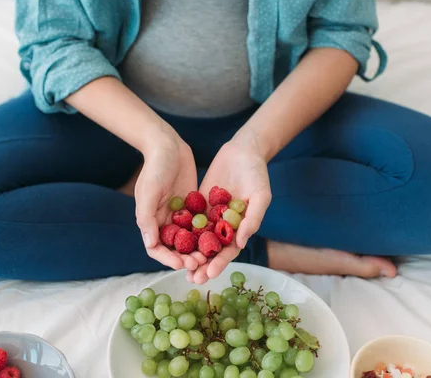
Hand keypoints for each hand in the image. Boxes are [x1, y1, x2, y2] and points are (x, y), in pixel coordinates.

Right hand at [135, 134, 206, 270]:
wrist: (168, 145)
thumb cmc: (155, 168)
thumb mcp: (148, 192)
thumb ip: (147, 218)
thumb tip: (150, 244)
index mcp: (150, 221)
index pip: (157, 248)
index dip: (168, 258)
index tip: (181, 264)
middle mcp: (164, 221)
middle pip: (175, 247)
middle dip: (186, 257)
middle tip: (200, 263)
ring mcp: (180, 215)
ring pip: (190, 239)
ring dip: (198, 249)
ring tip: (210, 256)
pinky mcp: (193, 206)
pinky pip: (201, 224)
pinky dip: (208, 233)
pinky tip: (220, 239)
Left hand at [188, 140, 271, 283]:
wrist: (243, 151)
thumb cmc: (257, 174)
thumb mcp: (260, 195)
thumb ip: (252, 218)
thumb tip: (241, 243)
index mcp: (241, 228)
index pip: (229, 251)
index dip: (220, 263)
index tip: (210, 274)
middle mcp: (225, 226)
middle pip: (212, 250)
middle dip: (202, 265)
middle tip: (192, 279)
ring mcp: (211, 216)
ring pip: (198, 239)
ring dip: (190, 254)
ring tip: (179, 268)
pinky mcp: (200, 204)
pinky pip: (189, 221)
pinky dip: (181, 232)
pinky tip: (170, 242)